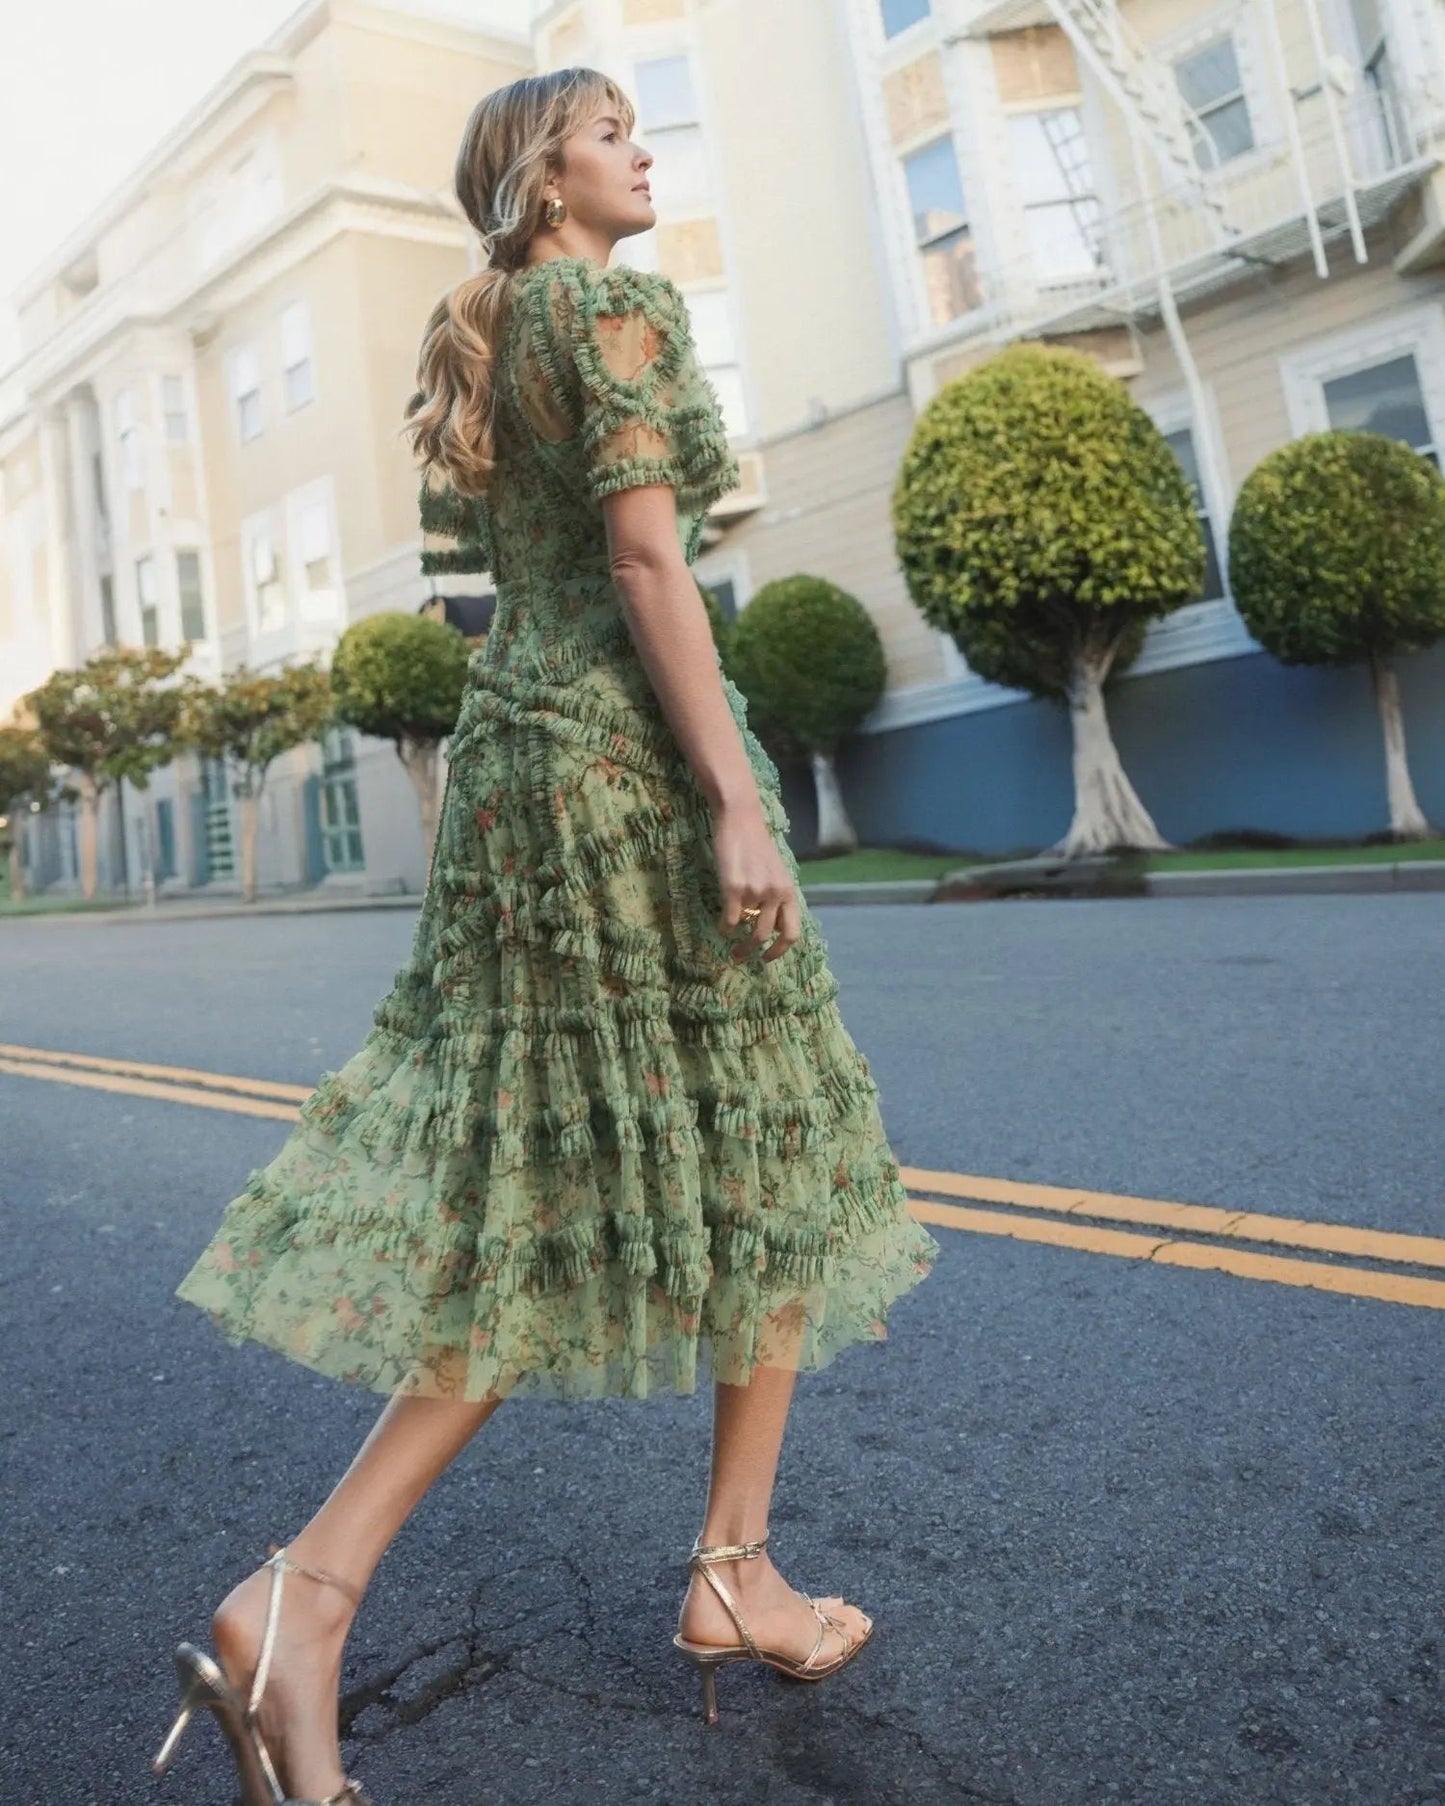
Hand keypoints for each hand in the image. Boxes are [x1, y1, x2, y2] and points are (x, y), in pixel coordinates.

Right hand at [711, 797, 799, 963]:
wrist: (741, 820)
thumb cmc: (756, 846)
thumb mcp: (776, 874)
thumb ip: (776, 898)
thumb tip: (772, 928)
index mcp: (789, 892)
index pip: (791, 933)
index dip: (780, 950)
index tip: (767, 958)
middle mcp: (776, 894)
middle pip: (766, 936)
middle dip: (752, 951)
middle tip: (740, 956)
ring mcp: (756, 892)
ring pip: (748, 930)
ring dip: (738, 943)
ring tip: (730, 943)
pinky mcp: (734, 888)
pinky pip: (730, 920)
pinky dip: (724, 927)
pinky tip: (722, 926)